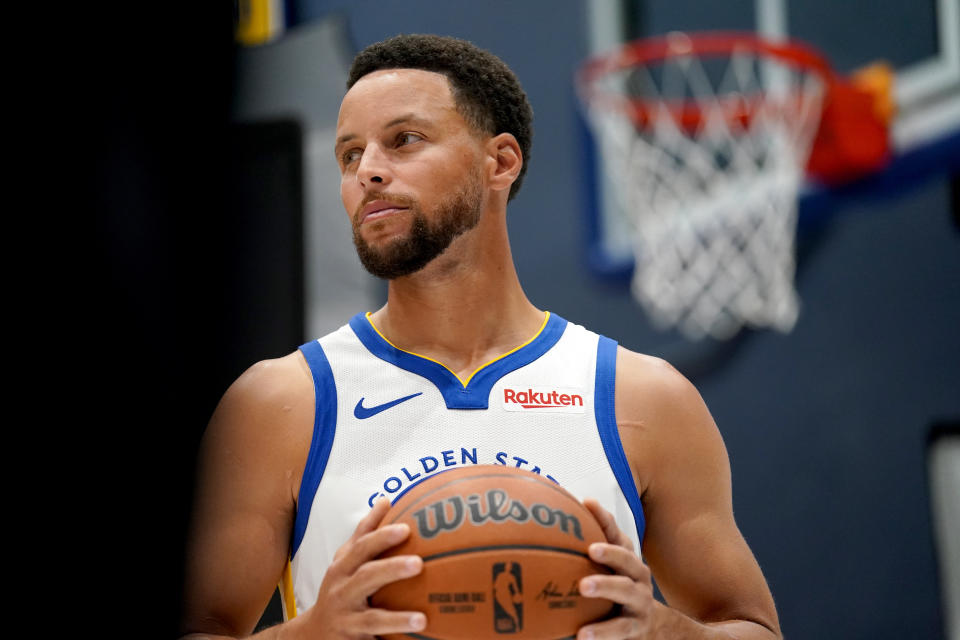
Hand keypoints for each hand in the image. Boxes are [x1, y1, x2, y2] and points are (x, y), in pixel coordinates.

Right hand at [299, 497, 426, 638]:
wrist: (313, 632)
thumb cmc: (340, 588)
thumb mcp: (346, 559)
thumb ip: (365, 532)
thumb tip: (387, 500)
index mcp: (343, 567)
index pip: (362, 547)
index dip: (382, 537)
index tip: (407, 528)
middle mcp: (342, 591)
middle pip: (366, 577)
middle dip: (391, 570)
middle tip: (418, 564)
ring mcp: (347, 618)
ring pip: (372, 618)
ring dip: (397, 619)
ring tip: (421, 619)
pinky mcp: (353, 639)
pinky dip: (393, 637)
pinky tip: (417, 635)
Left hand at [577, 498, 653, 639]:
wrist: (649, 625)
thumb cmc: (618, 588)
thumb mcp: (607, 568)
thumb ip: (583, 550)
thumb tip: (543, 530)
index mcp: (627, 557)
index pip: (617, 532)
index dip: (604, 517)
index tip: (587, 504)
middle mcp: (637, 575)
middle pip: (627, 558)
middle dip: (610, 552)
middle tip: (591, 549)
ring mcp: (640, 600)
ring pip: (626, 590)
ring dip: (606, 586)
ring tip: (583, 586)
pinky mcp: (635, 626)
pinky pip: (619, 628)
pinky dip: (602, 631)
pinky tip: (582, 634)